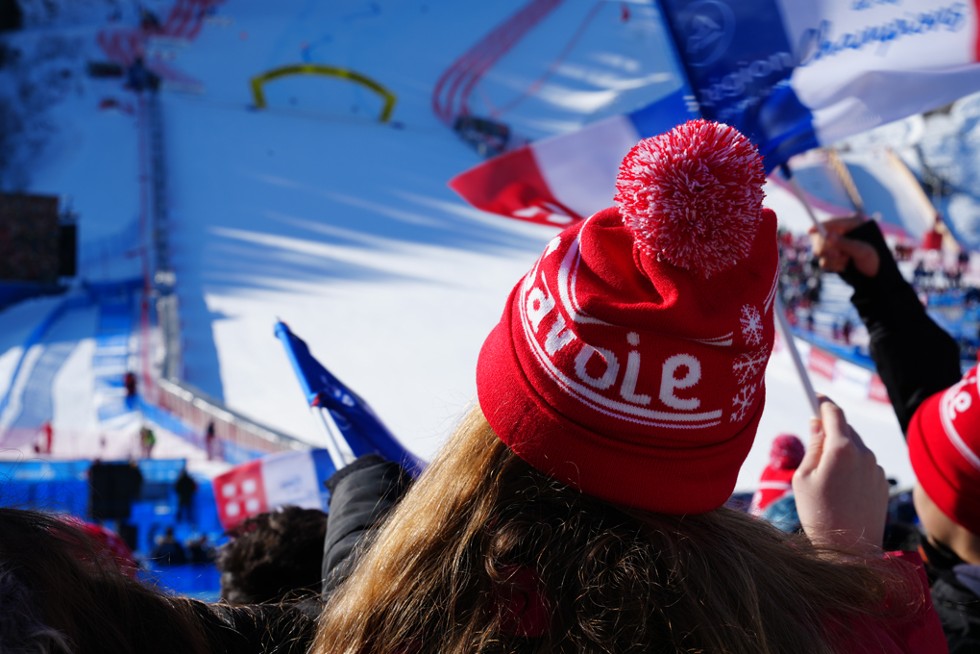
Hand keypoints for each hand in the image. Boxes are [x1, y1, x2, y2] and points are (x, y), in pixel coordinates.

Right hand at [792, 396, 888, 551]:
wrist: (848, 549)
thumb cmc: (817, 512)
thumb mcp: (802, 477)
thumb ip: (812, 446)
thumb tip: (818, 424)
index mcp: (842, 448)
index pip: (834, 412)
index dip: (822, 402)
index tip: (815, 397)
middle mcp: (864, 453)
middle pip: (846, 428)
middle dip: (831, 428)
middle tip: (813, 439)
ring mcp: (877, 469)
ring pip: (856, 447)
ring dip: (842, 449)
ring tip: (825, 474)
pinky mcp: (883, 483)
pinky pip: (865, 464)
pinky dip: (853, 466)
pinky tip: (841, 488)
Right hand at [807, 215, 879, 276]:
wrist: (876, 276)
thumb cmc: (875, 260)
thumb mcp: (863, 251)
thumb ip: (845, 243)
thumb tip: (828, 236)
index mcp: (853, 224)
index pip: (833, 223)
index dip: (821, 226)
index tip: (810, 230)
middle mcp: (842, 232)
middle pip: (821, 237)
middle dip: (828, 249)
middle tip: (838, 255)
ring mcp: (836, 244)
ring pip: (820, 250)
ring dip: (832, 259)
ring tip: (847, 261)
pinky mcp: (832, 256)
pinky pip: (823, 261)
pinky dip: (832, 265)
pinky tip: (844, 266)